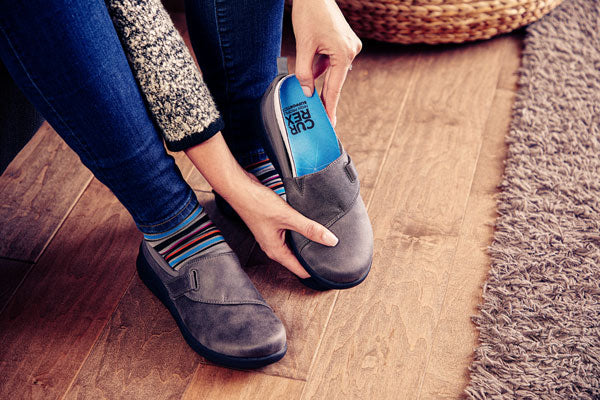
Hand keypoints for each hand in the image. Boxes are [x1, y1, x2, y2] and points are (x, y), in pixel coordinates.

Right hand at [185, 133, 337, 277]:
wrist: (240, 189)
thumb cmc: (257, 204)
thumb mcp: (288, 217)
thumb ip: (309, 229)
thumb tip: (330, 240)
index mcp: (276, 251)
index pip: (300, 271)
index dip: (315, 271)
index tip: (330, 269)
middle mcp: (273, 248)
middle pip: (298, 260)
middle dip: (313, 258)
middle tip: (332, 255)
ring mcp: (272, 238)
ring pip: (294, 247)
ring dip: (307, 244)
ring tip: (324, 241)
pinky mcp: (273, 227)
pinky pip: (290, 236)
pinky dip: (300, 234)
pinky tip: (309, 227)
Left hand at [292, 0, 361, 126]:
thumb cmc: (309, 14)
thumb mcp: (303, 46)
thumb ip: (304, 72)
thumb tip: (308, 91)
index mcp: (343, 53)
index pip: (334, 87)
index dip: (329, 106)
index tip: (330, 123)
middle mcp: (351, 51)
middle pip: (335, 79)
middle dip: (323, 92)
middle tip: (320, 114)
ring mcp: (350, 46)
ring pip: (332, 69)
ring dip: (319, 73)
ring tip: (308, 65)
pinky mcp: (345, 42)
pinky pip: (332, 60)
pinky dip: (322, 63)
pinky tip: (313, 59)